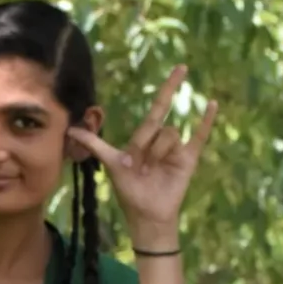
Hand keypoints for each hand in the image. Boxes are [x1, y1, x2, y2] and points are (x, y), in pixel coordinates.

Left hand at [70, 66, 217, 245]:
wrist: (145, 215)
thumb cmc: (129, 191)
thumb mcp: (111, 163)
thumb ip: (95, 144)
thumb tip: (70, 130)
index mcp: (145, 138)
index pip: (155, 111)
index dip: (168, 89)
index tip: (180, 68)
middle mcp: (162, 141)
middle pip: (158, 122)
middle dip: (148, 138)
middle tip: (138, 160)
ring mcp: (177, 149)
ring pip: (170, 135)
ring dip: (158, 153)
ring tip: (151, 172)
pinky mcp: (188, 160)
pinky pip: (199, 137)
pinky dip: (206, 121)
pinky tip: (212, 104)